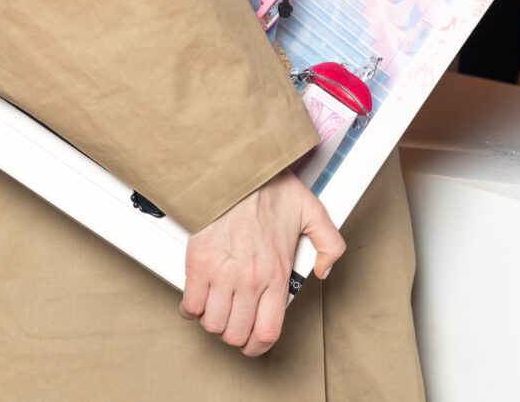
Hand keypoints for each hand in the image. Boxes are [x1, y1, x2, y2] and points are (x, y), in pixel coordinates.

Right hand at [179, 170, 344, 355]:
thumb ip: (330, 244)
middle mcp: (250, 281)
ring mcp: (222, 276)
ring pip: (212, 324)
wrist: (236, 172)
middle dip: (235, 335)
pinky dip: (192, 308)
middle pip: (236, 334)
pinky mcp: (198, 266)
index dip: (258, 346)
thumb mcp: (313, 213)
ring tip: (219, 308)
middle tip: (236, 321)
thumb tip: (324, 270)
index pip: (267, 333)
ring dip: (214, 321)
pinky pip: (190, 305)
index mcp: (277, 274)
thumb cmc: (269, 188)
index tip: (254, 342)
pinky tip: (200, 298)